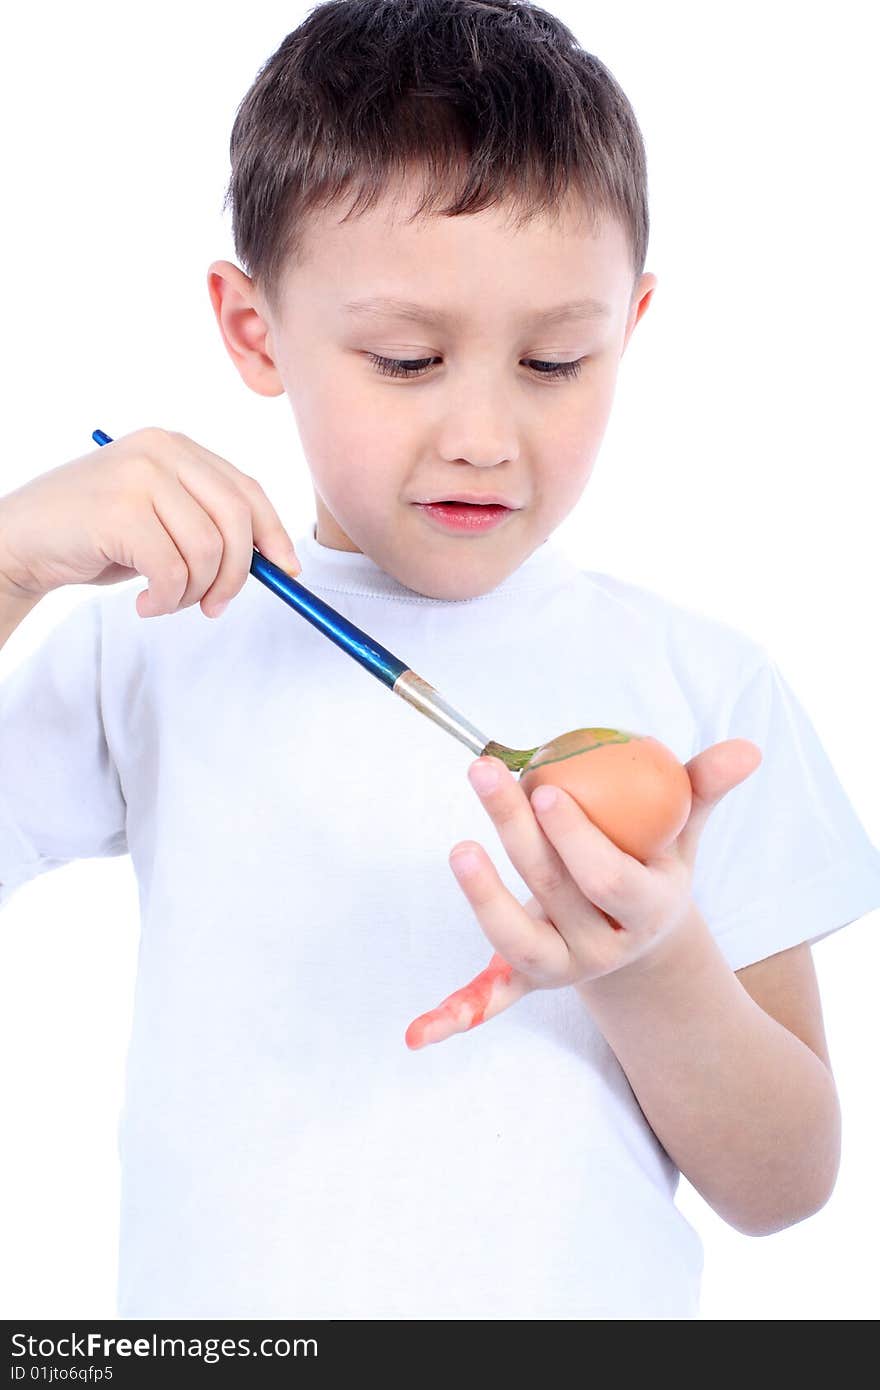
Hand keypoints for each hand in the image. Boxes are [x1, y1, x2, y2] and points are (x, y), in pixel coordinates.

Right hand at [0, 426, 300, 618]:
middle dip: (236, 575)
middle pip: (236, 520)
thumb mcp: (159, 521)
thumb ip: (208, 525)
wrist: (20, 541)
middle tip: (214, 606)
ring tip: (165, 601)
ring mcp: (140, 477)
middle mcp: (161, 451)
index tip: (287, 570)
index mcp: (176, 447)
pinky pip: (173, 571)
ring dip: (193, 592)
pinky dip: (166, 600)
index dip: (273, 533)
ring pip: (208, 550)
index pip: (246, 489)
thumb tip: (275, 560)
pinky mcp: (120, 511)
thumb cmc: (93, 537)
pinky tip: (144, 603)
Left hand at [405, 738, 761, 1047]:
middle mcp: (602, 947)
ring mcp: (562, 969)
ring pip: (517, 940)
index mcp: (645, 911)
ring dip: (484, 899)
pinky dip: (456, 1016)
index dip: (578, 842)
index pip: (609, 879)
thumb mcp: (683, 835)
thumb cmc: (654, 870)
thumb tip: (745, 748)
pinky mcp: (526, 981)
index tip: (547, 792)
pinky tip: (415, 1035)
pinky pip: (492, 1000)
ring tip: (460, 848)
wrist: (641, 946)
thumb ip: (703, 789)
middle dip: (517, 832)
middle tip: (488, 774)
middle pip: (554, 891)